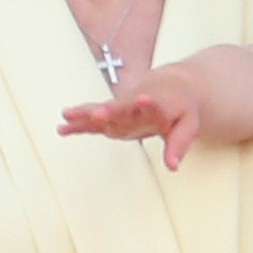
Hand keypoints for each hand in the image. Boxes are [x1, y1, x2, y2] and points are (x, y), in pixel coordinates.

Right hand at [59, 68, 203, 169]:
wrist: (171, 85)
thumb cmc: (181, 107)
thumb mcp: (189, 125)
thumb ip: (179, 145)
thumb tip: (172, 167)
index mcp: (158, 105)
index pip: (154, 105)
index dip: (149, 103)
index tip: (143, 98)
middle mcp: (136, 105)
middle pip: (122, 107)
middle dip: (110, 110)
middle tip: (98, 112)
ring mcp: (122, 109)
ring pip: (102, 110)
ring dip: (86, 113)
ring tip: (68, 116)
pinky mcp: (112, 114)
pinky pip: (94, 118)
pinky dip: (79, 122)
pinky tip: (63, 126)